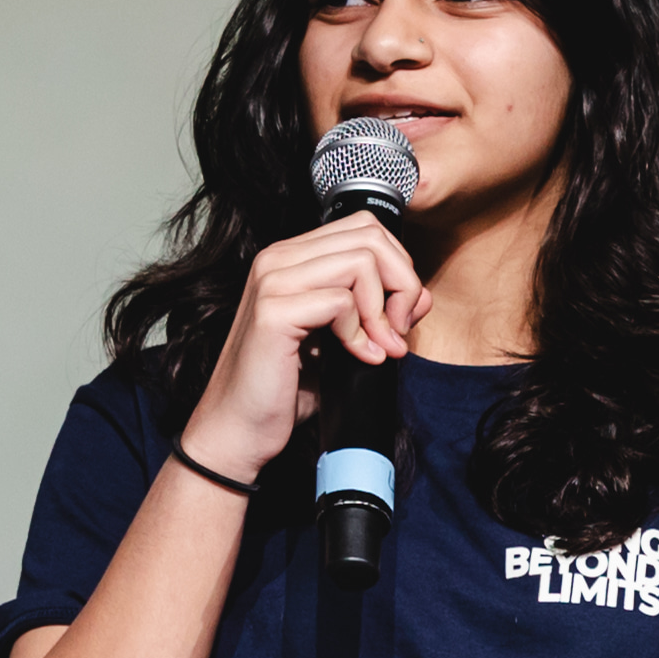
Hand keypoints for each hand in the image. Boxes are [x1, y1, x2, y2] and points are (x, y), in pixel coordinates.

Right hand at [181, 211, 427, 476]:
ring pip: (361, 262)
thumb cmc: (283, 389)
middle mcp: (276, 259)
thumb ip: (375, 310)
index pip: (364, 227)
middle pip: (369, 236)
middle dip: (401, 283)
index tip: (400, 315)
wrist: (238, 429)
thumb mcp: (340, 341)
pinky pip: (341, 302)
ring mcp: (271, 282)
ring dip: (383, 310)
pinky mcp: (273, 312)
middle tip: (398, 331)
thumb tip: (420, 296)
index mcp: (291, 258)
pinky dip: (360, 333)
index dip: (397, 266)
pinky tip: (359, 357)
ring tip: (382, 348)